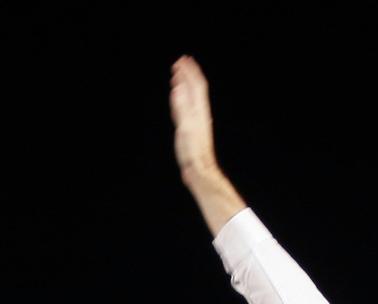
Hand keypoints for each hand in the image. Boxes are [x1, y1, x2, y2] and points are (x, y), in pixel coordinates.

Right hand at [170, 56, 219, 177]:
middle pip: (195, 88)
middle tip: (180, 63)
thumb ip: (181, 106)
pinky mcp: (192, 128)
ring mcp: (196, 120)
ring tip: (178, 76)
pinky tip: (178, 100)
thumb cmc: (193, 151)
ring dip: (185, 85)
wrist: (199, 170)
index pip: (196, 85)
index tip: (182, 60)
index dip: (190, 71)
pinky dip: (181, 99)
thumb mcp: (185, 127)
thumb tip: (178, 87)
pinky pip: (186, 108)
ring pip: (191, 97)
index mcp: (199, 110)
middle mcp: (199, 113)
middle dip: (188, 74)